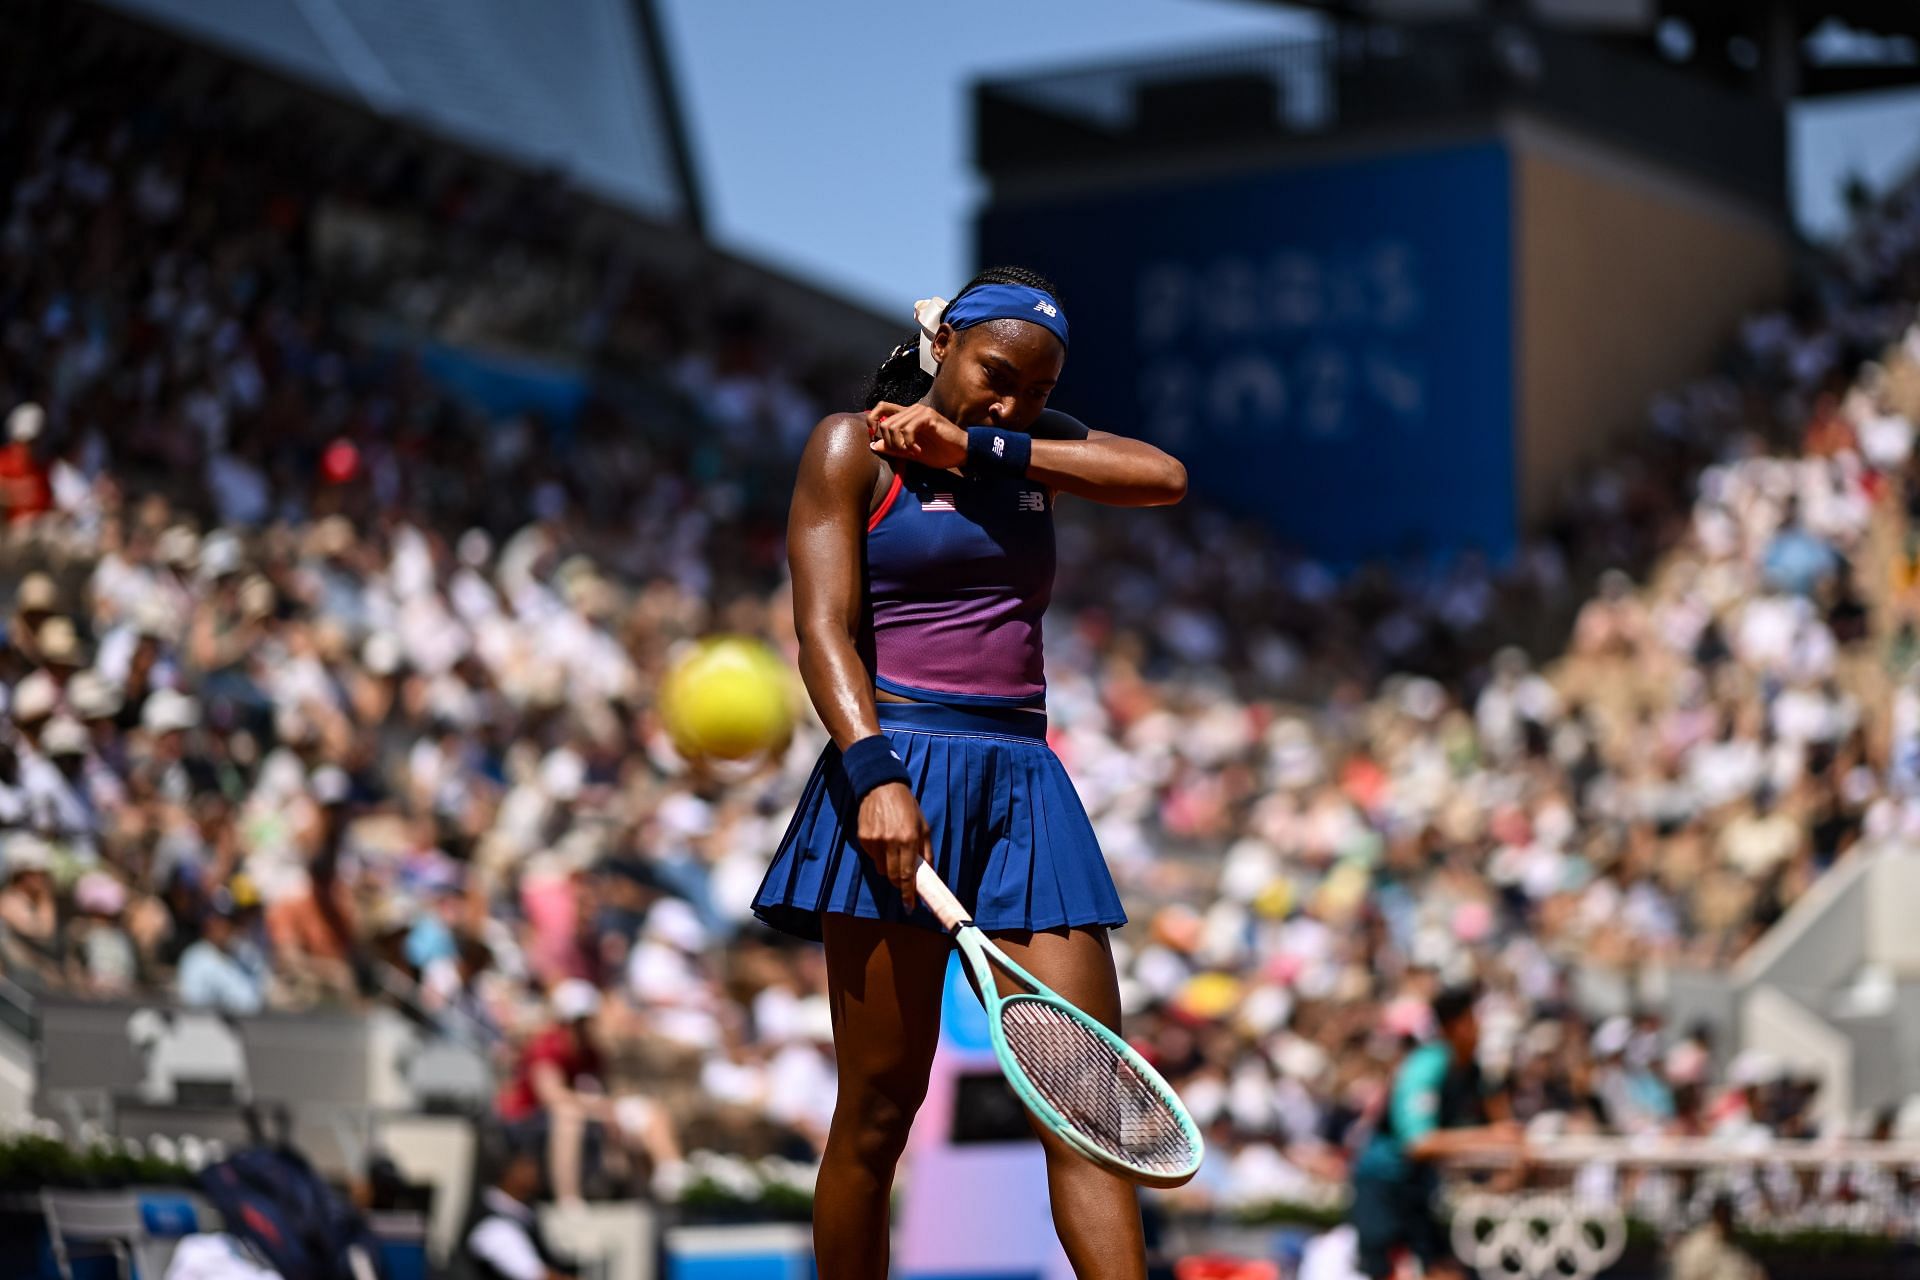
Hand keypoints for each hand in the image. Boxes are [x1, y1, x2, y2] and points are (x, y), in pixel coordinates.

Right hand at [856, 781, 930, 910]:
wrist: (882, 787)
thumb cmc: (907, 807)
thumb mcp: (923, 827)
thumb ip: (926, 852)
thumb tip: (929, 874)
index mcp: (909, 839)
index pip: (907, 875)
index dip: (908, 894)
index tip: (909, 907)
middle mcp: (891, 842)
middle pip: (893, 876)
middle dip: (899, 883)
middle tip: (904, 881)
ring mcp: (875, 841)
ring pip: (882, 869)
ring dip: (889, 867)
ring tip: (893, 850)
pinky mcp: (863, 838)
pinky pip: (872, 858)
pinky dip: (879, 856)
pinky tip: (883, 840)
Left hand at [866, 402, 966, 468]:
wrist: (961, 453)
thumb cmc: (940, 452)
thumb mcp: (911, 452)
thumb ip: (894, 448)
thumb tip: (874, 445)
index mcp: (907, 416)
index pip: (881, 408)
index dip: (872, 419)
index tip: (874, 436)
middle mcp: (912, 410)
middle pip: (885, 422)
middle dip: (890, 442)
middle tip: (903, 452)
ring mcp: (921, 412)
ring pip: (894, 426)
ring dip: (899, 444)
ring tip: (912, 452)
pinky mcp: (929, 417)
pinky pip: (908, 429)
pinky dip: (909, 443)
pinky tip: (917, 450)